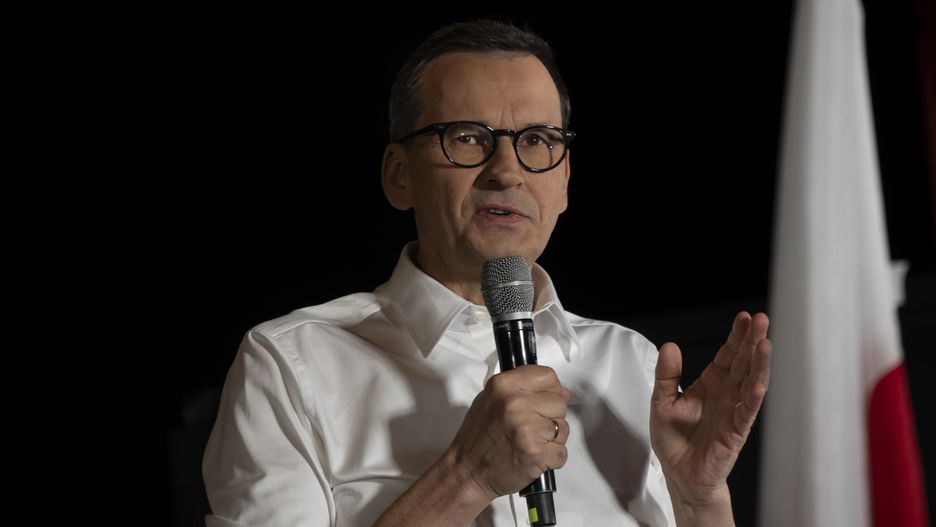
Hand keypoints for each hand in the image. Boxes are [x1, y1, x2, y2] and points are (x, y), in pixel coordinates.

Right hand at [443, 365, 570, 500]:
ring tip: (531, 443)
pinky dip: (552, 458)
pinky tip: (534, 456)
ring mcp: (527, 429)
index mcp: (504, 385)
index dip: (551, 390)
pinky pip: (562, 452)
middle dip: (552, 416)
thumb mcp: (490, 399)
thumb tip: (560, 391)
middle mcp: (516, 404)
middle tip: (532, 428)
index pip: (548, 376)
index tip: (543, 402)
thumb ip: (522, 389)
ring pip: (563, 428)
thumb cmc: (478, 438)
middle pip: (560, 402)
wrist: (467, 471)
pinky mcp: (537, 453)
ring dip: (553, 439)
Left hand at [649, 311, 772, 512]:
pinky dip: (752, 400)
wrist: (679, 474)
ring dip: (759, 365)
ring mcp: (733, 412)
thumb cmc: (674, 439)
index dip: (736, 336)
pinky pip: (745, 414)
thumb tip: (670, 346)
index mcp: (711, 383)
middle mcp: (726, 394)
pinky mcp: (734, 433)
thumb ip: (666, 375)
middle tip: (762, 319)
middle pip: (743, 363)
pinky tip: (758, 385)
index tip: (744, 316)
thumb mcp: (662, 401)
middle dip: (752, 341)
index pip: (728, 355)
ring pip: (750, 384)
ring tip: (765, 344)